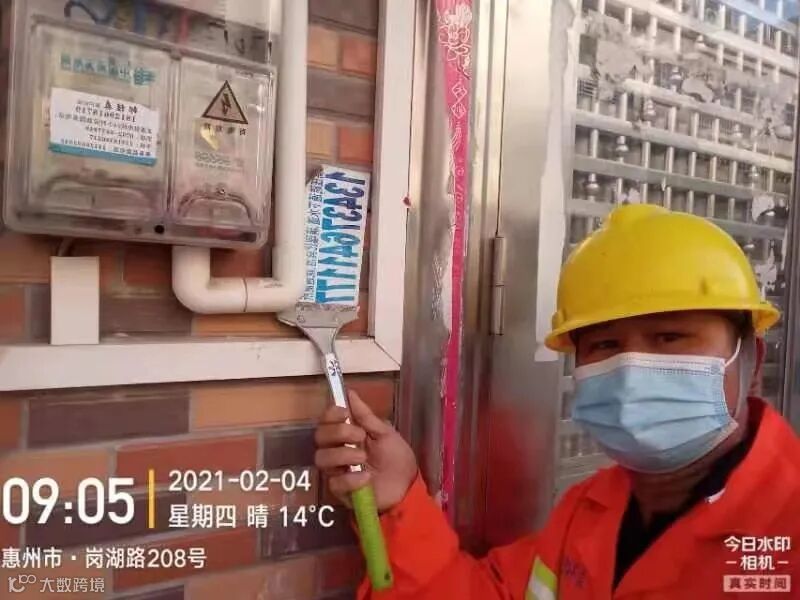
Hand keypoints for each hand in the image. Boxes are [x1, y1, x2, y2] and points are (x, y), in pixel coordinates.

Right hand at [315, 391, 417, 511]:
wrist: (408, 486)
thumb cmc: (396, 458)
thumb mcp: (385, 433)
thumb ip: (366, 416)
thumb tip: (350, 393)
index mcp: (346, 435)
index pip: (326, 421)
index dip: (330, 414)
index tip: (344, 412)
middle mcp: (337, 450)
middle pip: (320, 437)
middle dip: (338, 432)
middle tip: (360, 436)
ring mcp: (337, 471)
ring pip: (322, 458)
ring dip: (343, 454)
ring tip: (363, 457)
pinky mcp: (340, 491)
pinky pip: (335, 483)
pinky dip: (350, 478)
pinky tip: (366, 477)